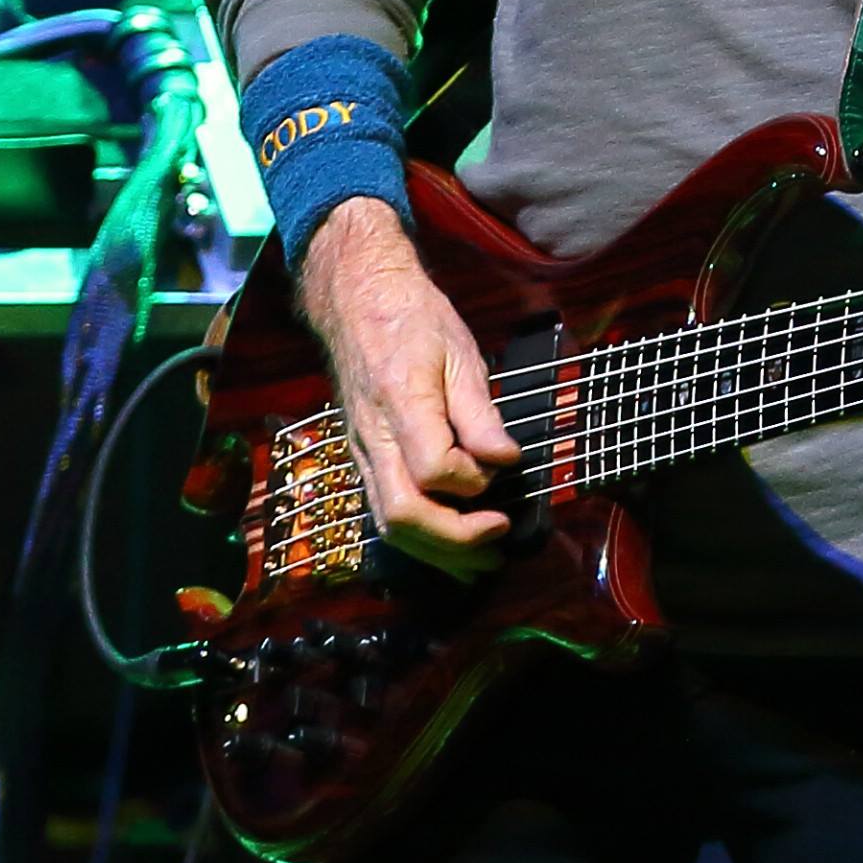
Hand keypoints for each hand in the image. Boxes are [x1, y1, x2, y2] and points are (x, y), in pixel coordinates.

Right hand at [295, 199, 522, 578]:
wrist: (357, 302)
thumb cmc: (413, 320)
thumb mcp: (459, 352)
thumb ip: (480, 413)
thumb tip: (505, 461)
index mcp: (400, 402)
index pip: (432, 467)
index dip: (472, 479)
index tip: (504, 466)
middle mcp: (373, 436)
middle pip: (402, 514)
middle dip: (454, 539)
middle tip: (500, 537)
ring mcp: (362, 451)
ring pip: (388, 523)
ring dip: (437, 551)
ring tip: (483, 561)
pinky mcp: (362, 458)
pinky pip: (383, 510)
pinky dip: (418, 537)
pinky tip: (451, 545)